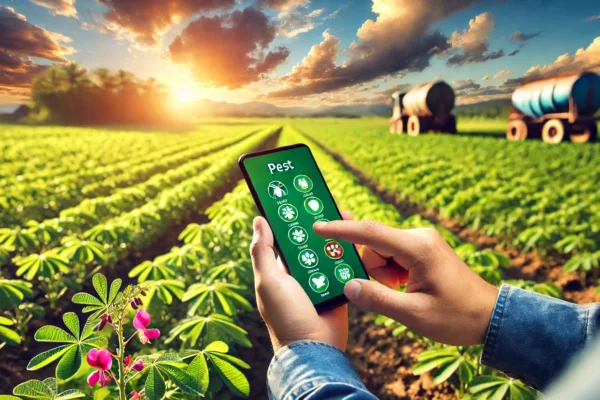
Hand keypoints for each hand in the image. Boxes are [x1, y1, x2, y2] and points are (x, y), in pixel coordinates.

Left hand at [250, 215, 347, 352]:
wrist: (315, 348)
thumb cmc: (285, 316)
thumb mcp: (268, 281)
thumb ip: (262, 251)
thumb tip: (258, 220)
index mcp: (280, 268)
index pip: (286, 236)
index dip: (292, 218)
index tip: (301, 197)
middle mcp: (300, 272)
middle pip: (311, 241)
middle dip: (320, 224)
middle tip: (331, 202)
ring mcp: (320, 280)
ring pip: (329, 251)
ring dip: (338, 237)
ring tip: (347, 215)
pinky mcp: (339, 288)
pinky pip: (345, 267)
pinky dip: (350, 256)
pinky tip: (358, 240)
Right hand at [313, 220, 498, 345]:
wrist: (491, 317)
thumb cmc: (457, 317)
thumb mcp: (414, 314)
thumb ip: (378, 299)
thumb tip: (349, 287)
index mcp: (418, 248)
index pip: (371, 233)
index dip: (341, 230)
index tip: (318, 227)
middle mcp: (419, 237)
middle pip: (374, 244)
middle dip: (371, 268)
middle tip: (391, 291)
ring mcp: (423, 242)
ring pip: (382, 251)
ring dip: (382, 273)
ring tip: (403, 293)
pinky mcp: (424, 249)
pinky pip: (394, 255)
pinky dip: (391, 272)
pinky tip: (405, 288)